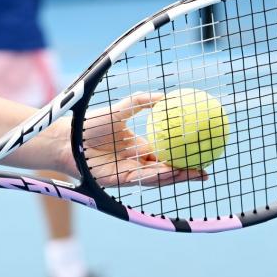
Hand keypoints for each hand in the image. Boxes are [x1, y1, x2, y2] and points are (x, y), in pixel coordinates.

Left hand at [80, 93, 205, 186]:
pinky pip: (146, 179)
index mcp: (139, 146)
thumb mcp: (119, 109)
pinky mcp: (122, 180)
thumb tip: (165, 96)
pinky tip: (173, 171)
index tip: (201, 150)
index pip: (166, 152)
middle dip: (187, 172)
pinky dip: (161, 176)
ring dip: (178, 177)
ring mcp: (131, 172)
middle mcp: (137, 161)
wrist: (69, 139)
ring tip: (197, 174)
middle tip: (207, 169)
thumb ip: (140, 102)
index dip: (183, 154)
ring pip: (160, 178)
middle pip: (168, 169)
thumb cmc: (90, 124)